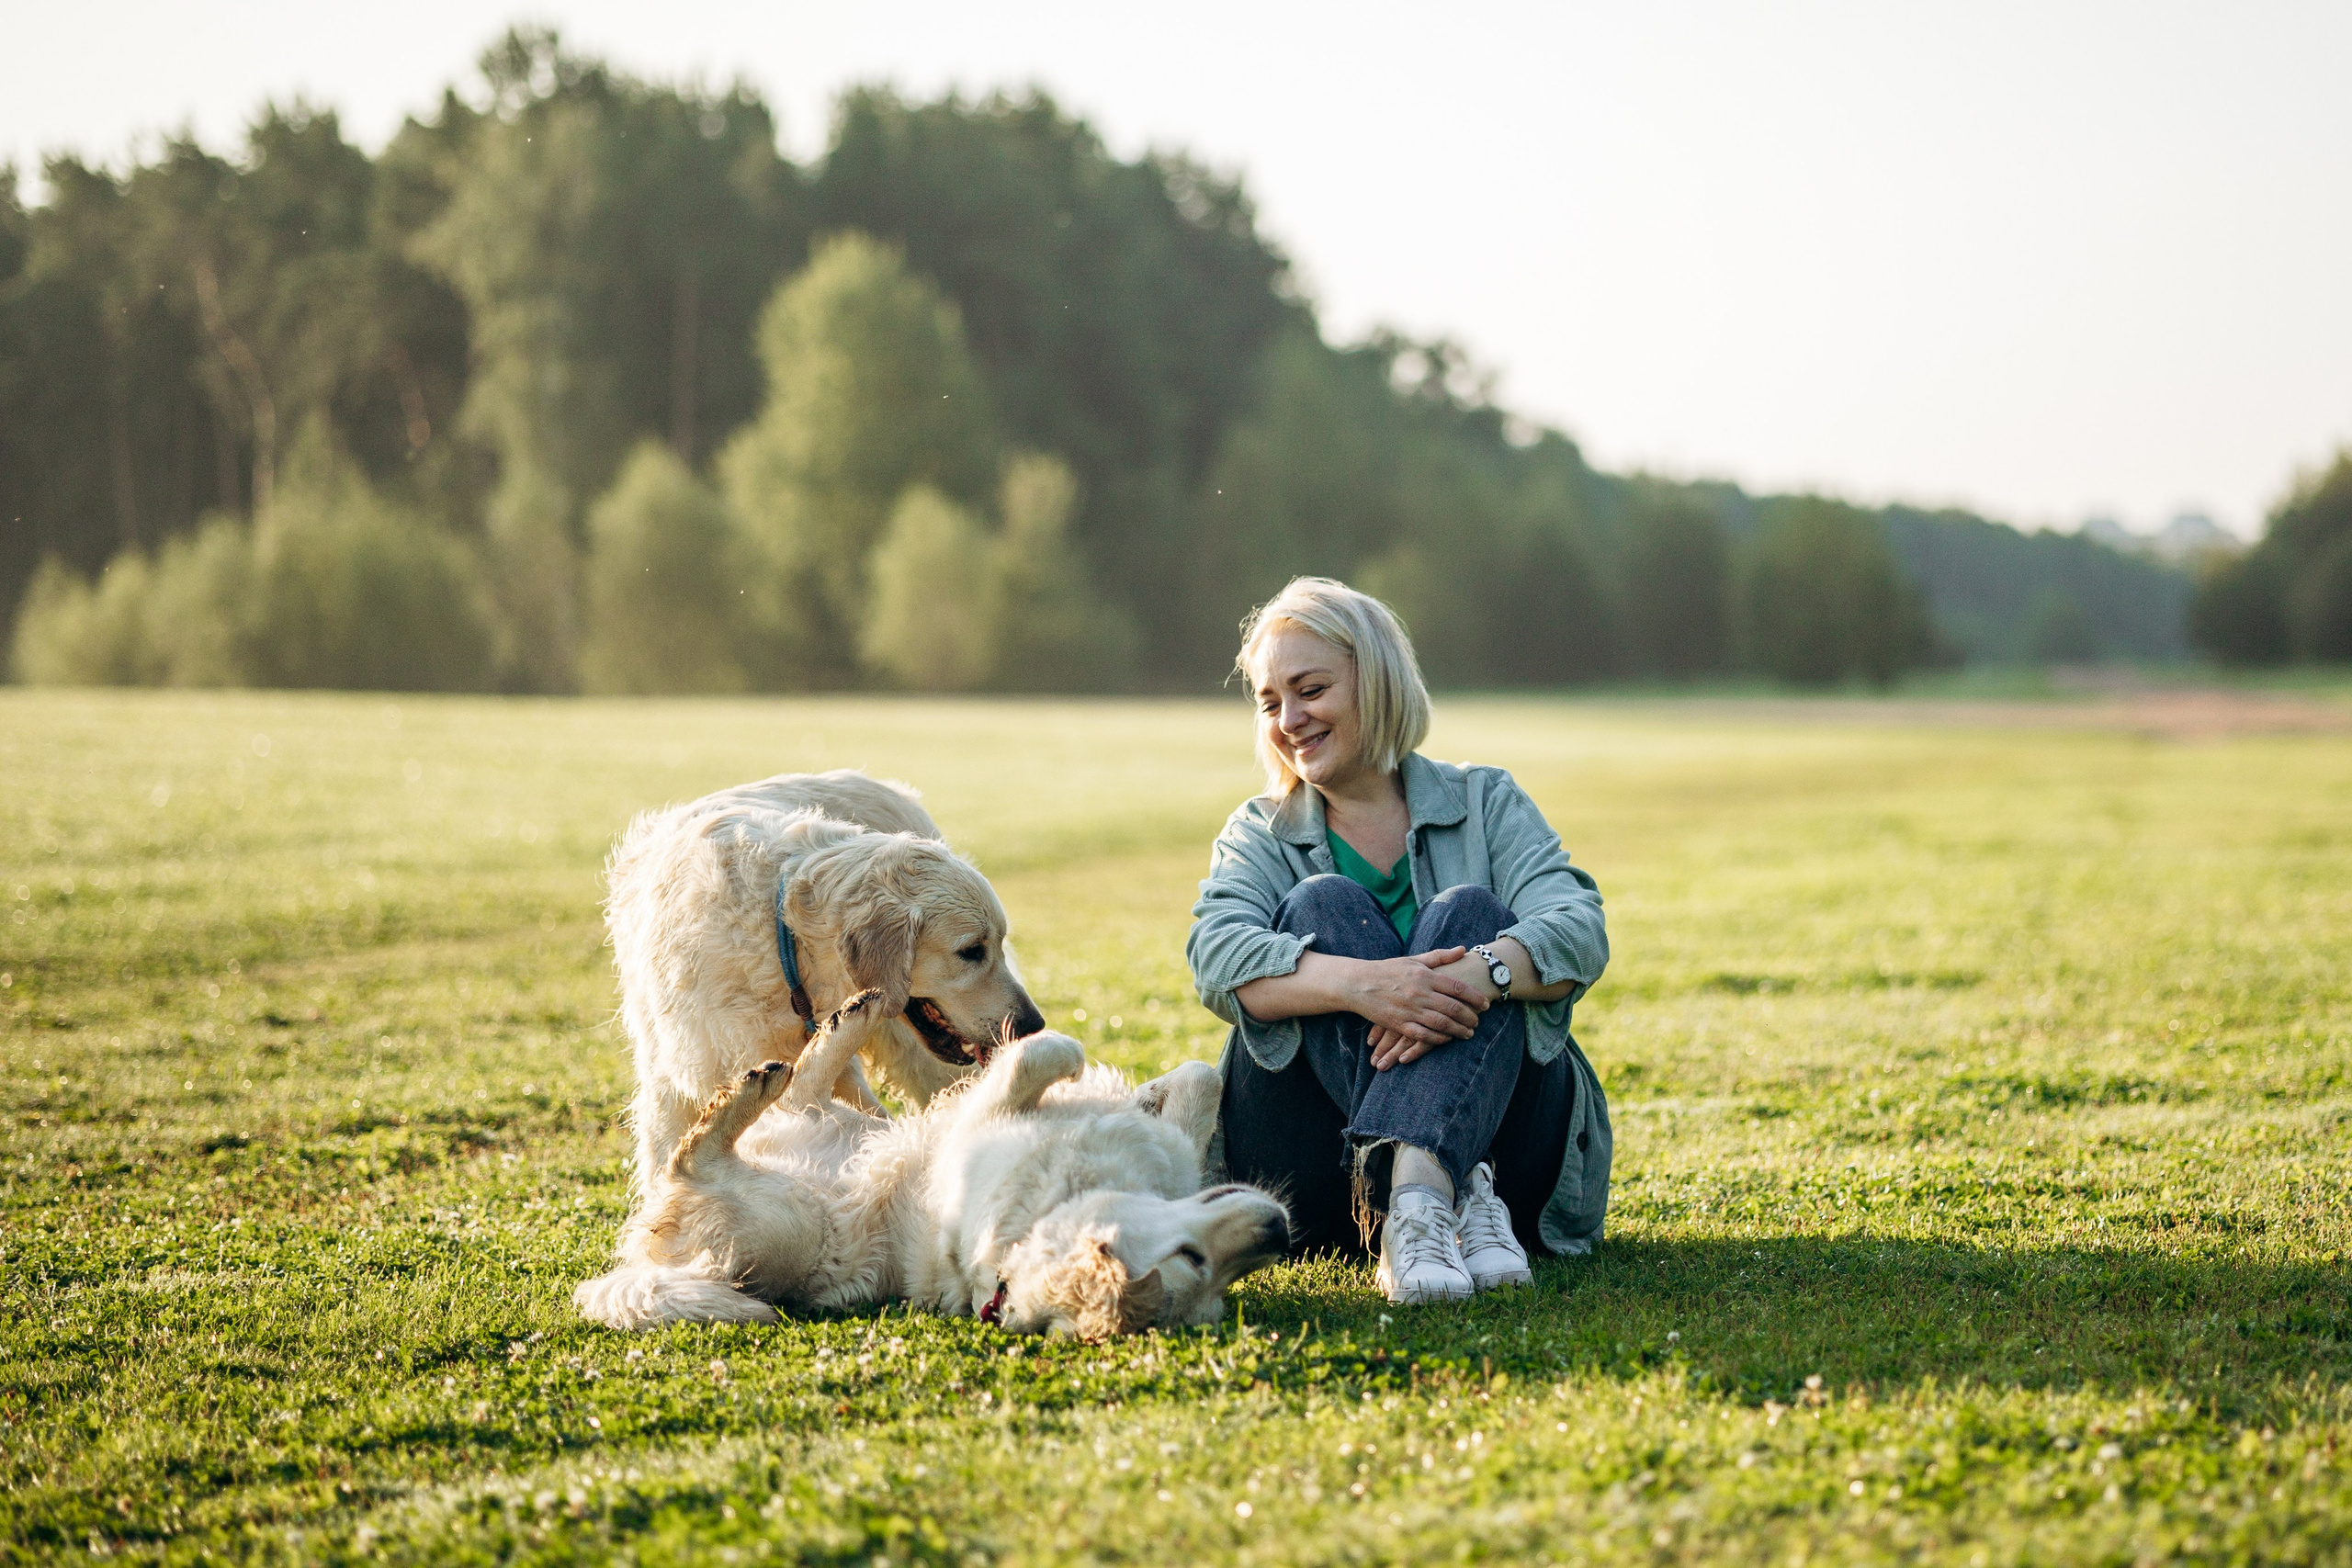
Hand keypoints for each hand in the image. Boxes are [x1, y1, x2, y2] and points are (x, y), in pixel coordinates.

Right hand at [1351, 947, 1484, 1066]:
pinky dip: (1438, 1039)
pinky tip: (1447, 1039)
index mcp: (1424, 976)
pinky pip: (1423, 1035)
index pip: (1457, 987)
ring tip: (1468, 1033)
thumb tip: (1463, 949)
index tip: (1485, 1004)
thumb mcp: (1413, 959)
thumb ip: (1439, 956)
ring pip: (1441, 1024)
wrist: (1358, 983)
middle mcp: (1419, 993)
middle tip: (1478, 1022)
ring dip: (1458, 1030)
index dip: (1474, 997)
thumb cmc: (1387, 970)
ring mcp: (1409, 1010)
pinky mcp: (1399, 1023)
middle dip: (1470, 1017)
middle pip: (1453, 1008)